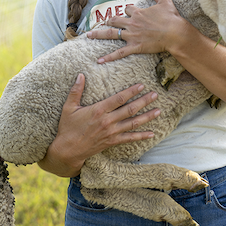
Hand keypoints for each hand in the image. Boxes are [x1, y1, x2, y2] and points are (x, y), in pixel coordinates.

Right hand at [38, 73, 160, 177]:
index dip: (131, 91)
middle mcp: (107, 121)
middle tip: (155, 95)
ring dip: (147, 117)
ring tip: (158, 111)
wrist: (68, 150)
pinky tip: (152, 133)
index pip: (119, 99)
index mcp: (98, 110)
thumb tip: (80, 75)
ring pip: (133, 123)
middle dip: (144, 101)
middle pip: (130, 109)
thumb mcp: (68, 108)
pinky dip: (141, 136)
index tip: (141, 85)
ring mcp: (111, 132)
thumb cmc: (68, 128)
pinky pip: (130, 138)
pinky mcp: (112, 141)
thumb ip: (76, 91)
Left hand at [86, 0, 192, 63]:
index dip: (127, 11)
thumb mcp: (166, 2)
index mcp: (138, 13)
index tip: (129, 13)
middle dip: (108, 21)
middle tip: (104, 23)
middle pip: (115, 20)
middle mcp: (132, 23)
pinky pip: (119, 53)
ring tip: (89, 36)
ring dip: (99, 34)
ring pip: (112, 34)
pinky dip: (109, 57)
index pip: (128, 9)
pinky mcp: (135, 46)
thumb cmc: (171, 18)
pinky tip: (100, 61)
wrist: (175, 33)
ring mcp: (132, 35)